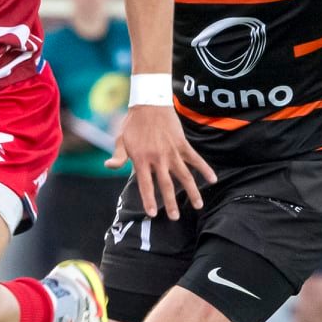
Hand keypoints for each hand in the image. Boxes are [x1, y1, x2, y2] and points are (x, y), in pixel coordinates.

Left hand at [107, 104, 216, 219]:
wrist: (149, 103)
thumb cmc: (132, 123)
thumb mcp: (121, 139)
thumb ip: (118, 156)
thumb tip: (108, 166)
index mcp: (141, 159)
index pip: (145, 185)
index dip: (149, 200)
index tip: (153, 214)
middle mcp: (158, 158)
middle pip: (166, 185)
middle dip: (170, 203)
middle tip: (175, 218)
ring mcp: (172, 151)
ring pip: (184, 176)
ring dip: (192, 192)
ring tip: (198, 206)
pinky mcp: (182, 144)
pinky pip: (195, 159)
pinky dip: (204, 169)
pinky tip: (213, 179)